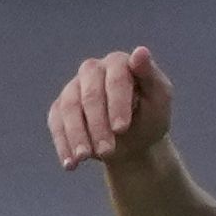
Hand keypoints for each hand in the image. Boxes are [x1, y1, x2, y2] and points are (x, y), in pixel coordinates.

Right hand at [49, 47, 173, 170]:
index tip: (122, 128)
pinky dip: (63, 144)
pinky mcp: (60, 108)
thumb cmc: (150, 117)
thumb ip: (151, 76)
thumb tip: (140, 51)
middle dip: (97, 124)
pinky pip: (56, 123)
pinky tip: (70, 164)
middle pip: (89, 93)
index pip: (116, 77)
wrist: (134, 143)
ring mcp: (74, 88)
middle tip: (107, 151)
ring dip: (76, 135)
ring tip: (84, 158)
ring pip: (69, 108)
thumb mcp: (159, 100)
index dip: (117, 102)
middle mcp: (92, 70)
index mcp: (119, 63)